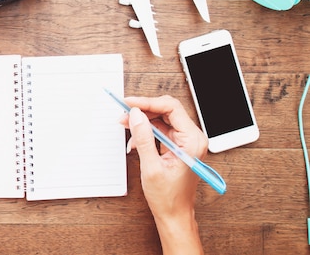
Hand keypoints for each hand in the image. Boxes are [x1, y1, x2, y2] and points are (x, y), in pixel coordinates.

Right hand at [121, 95, 206, 254]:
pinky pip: (161, 130)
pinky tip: (134, 140)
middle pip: (166, 111)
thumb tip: (135, 115)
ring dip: (143, 121)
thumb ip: (143, 138)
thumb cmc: (169, 197)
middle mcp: (193, 139)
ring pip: (162, 119)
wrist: (174, 215)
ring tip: (125, 124)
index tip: (129, 103)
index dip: (147, 102)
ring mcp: (186, 142)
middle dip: (143, 110)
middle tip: (124, 112)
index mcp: (192, 141)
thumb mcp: (151, 166)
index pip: (171, 108)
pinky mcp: (178, 146)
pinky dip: (146, 131)